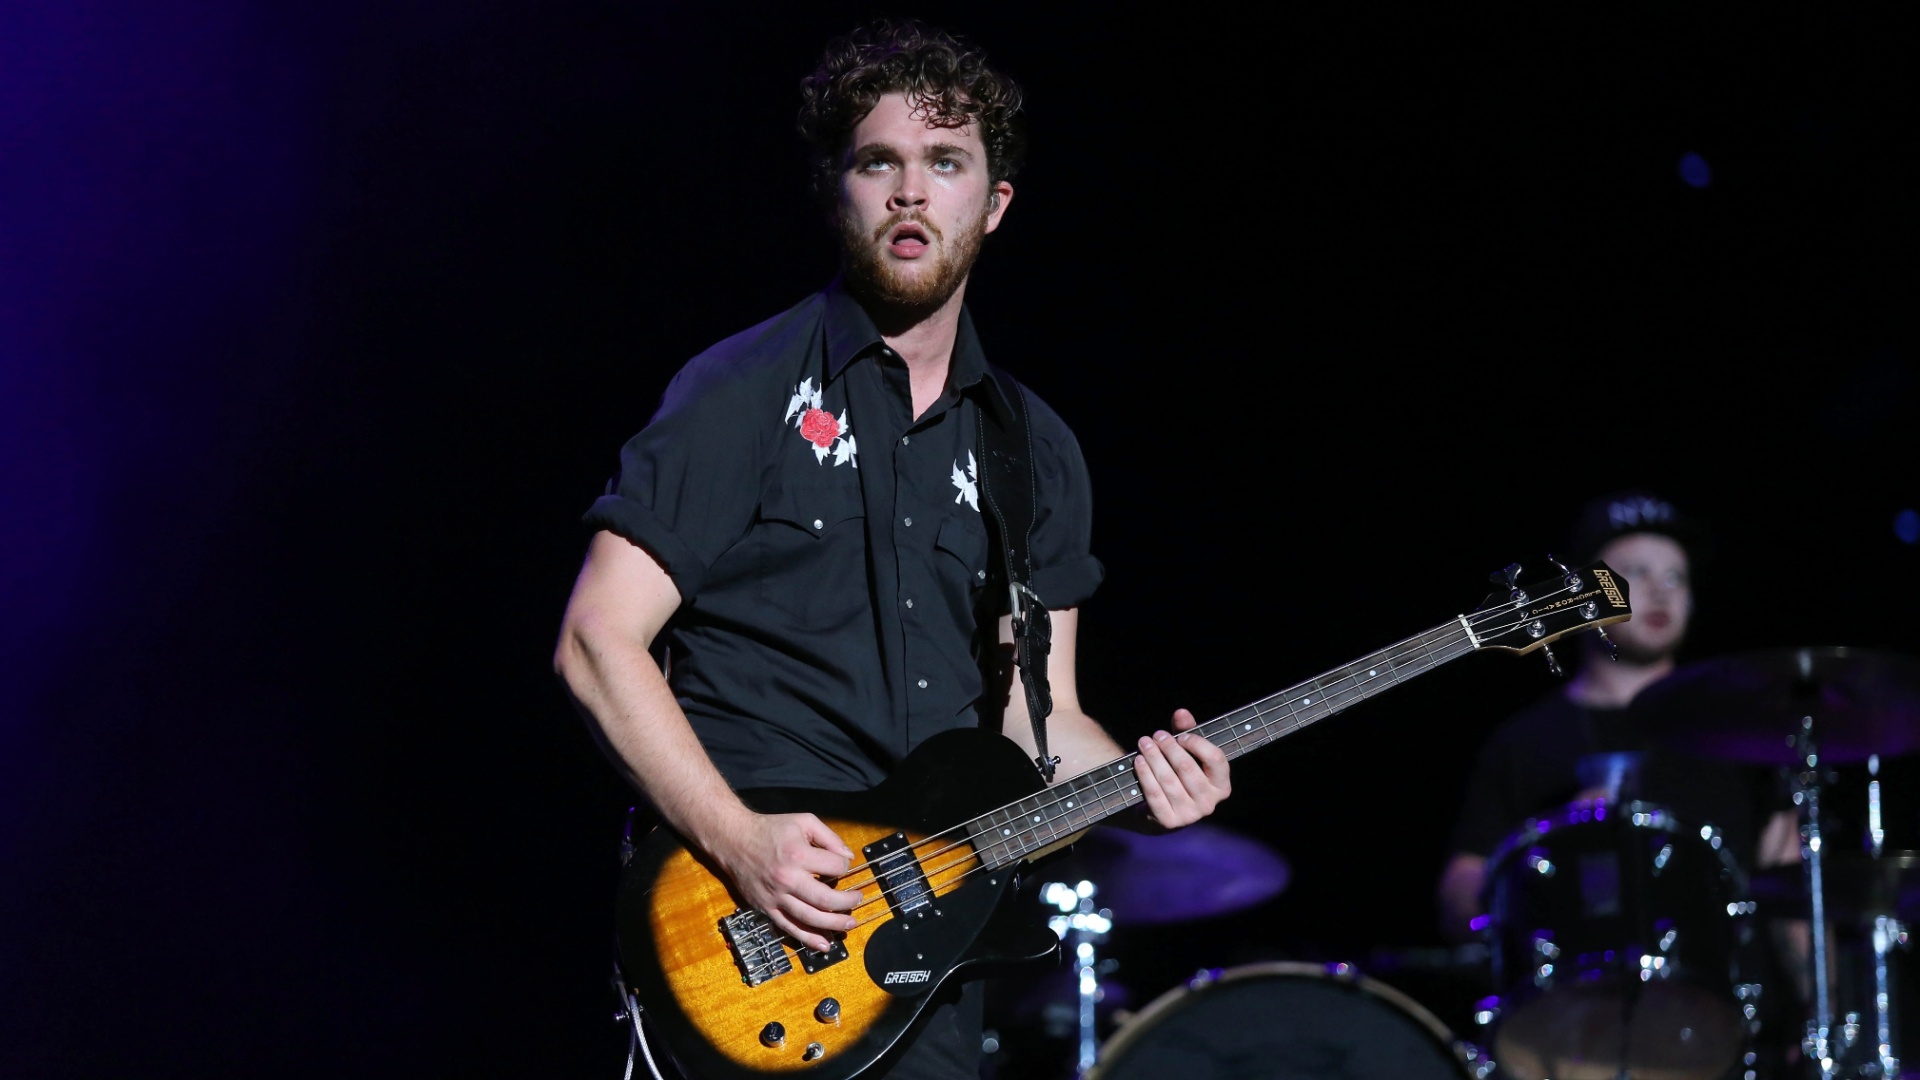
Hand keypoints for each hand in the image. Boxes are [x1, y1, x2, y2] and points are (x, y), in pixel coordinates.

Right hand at [708, 811, 863, 952]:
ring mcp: (776, 897)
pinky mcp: (767, 908)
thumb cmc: (771, 829)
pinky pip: (790, 928)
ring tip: (850, 924)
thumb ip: (829, 837)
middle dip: (848, 902)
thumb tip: (848, 858)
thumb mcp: (804, 821)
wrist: (734, 840)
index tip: (843, 865)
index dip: (845, 867)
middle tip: (858, 900)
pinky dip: (808, 939)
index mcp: (798, 855)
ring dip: (834, 924)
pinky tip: (825, 945)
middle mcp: (787, 879)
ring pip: (810, 918)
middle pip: (826, 900)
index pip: (835, 868)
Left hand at [1133, 708, 1230, 828]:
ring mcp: (1190, 815)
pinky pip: (1154, 794)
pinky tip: (1139, 761)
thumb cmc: (1179, 776)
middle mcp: (1210, 803)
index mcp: (1222, 786)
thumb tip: (1181, 712)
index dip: (1197, 743)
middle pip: (1187, 767)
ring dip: (1153, 757)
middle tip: (1156, 735)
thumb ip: (1186, 732)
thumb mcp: (1187, 754)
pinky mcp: (1169, 821)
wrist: (1161, 812)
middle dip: (1169, 748)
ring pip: (1168, 779)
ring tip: (1144, 743)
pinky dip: (1145, 775)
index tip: (1180, 736)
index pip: (1215, 758)